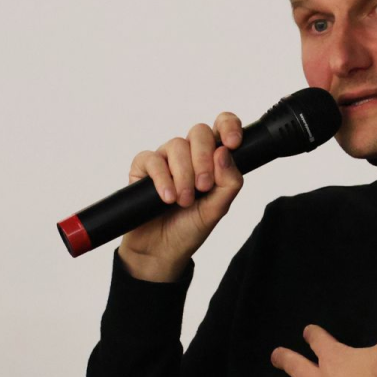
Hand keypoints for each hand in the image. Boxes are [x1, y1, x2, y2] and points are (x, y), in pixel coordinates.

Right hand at [118, 112, 244, 281]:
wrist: (161, 251)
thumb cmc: (190, 228)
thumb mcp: (218, 208)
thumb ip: (229, 182)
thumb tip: (224, 151)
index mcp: (212, 159)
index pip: (222, 127)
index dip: (228, 126)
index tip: (233, 143)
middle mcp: (189, 155)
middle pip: (199, 132)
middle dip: (203, 159)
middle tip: (203, 187)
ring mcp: (165, 159)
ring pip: (176, 145)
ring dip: (183, 175)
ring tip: (183, 201)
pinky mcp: (142, 169)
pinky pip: (152, 159)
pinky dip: (162, 179)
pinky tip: (167, 198)